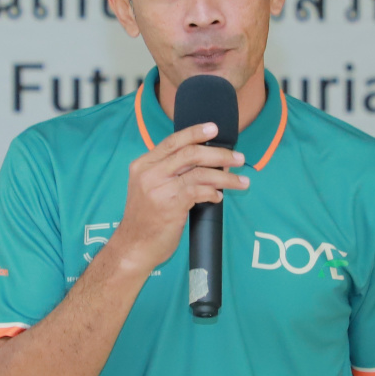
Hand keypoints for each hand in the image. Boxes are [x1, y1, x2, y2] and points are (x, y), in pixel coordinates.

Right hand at [105, 122, 246, 275]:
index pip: (173, 141)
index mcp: (143, 165)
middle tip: (239, 159)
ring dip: (226, 177)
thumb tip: (205, 161)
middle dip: (219, 154)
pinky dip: (214, 193)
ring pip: (200, 173)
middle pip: (190, 153)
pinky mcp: (171, 205)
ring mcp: (159, 189)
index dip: (195, 132)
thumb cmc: (145, 219)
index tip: (214, 128)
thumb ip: (169, 172)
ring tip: (241, 181)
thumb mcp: (149, 188)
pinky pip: (200, 191)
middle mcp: (149, 173)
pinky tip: (218, 197)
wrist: (133, 246)